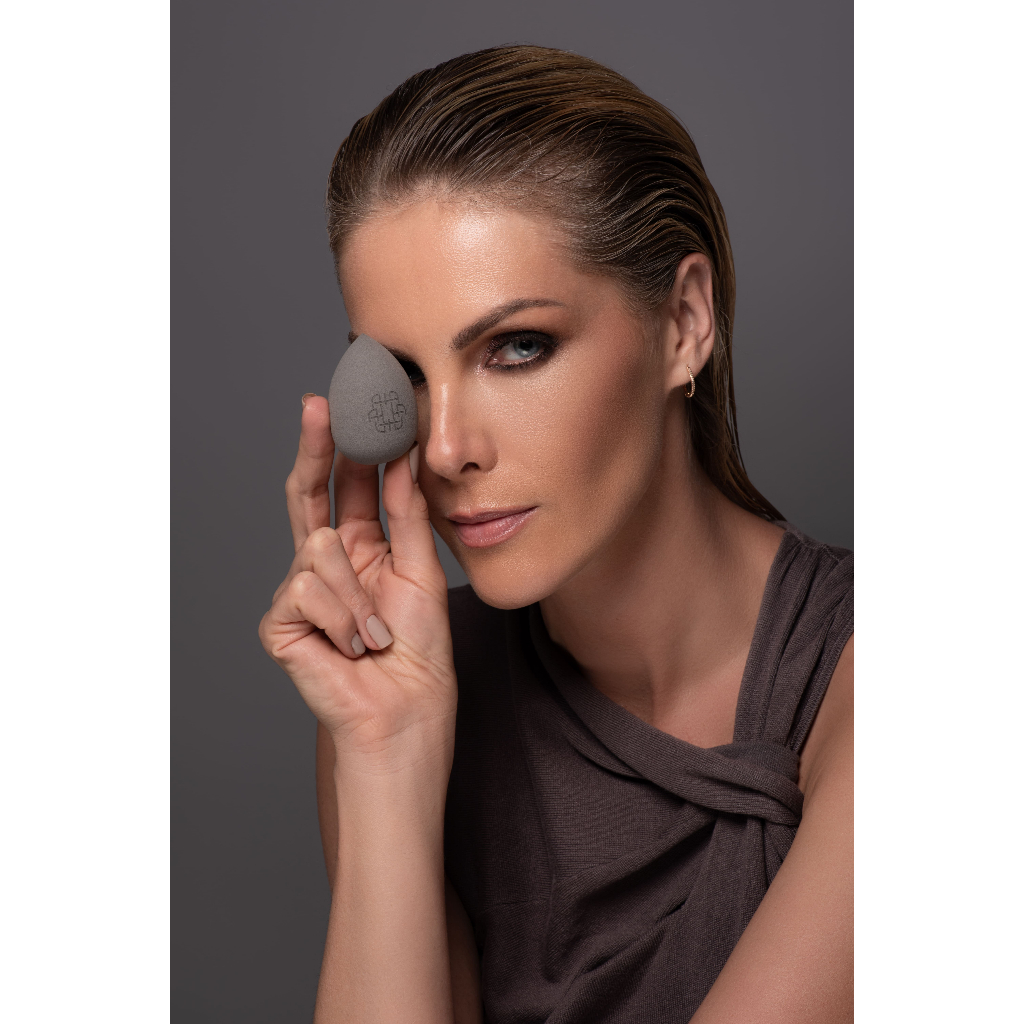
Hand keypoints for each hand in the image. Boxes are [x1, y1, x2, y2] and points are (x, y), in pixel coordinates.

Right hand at [258, 395, 454, 768]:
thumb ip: (407, 516)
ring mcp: (299, 593)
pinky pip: (305, 589)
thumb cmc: (417, 652)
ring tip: (376, 634)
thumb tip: (403, 456)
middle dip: (314, 451)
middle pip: (309, 495)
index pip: (348, 488)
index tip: (353, 403)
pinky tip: (352, 647)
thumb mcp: (421, 572)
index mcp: (362, 549)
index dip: (348, 448)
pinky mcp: (280, 622)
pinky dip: (341, 619)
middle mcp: (326, 565)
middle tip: (318, 407)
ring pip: (315, 547)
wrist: (406, 713)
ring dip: (357, 595)